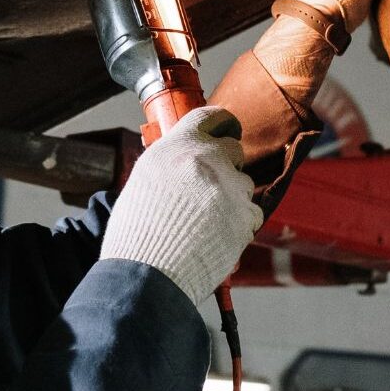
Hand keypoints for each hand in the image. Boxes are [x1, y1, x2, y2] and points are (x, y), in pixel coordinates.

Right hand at [99, 106, 262, 303]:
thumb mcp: (144, 180)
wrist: (148, 274)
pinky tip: (217, 236)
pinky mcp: (245, 215)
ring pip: (244, 182)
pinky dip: (239, 223)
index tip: (228, 127)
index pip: (210, 116)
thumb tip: (184, 158)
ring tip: (206, 221)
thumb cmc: (137, 232)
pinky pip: (252, 212)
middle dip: (227, 164)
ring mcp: (229, 186)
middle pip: (233, 148)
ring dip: (232, 196)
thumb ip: (170, 162)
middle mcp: (206, 159)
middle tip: (212, 186)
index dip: (222, 121)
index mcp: (177, 146)